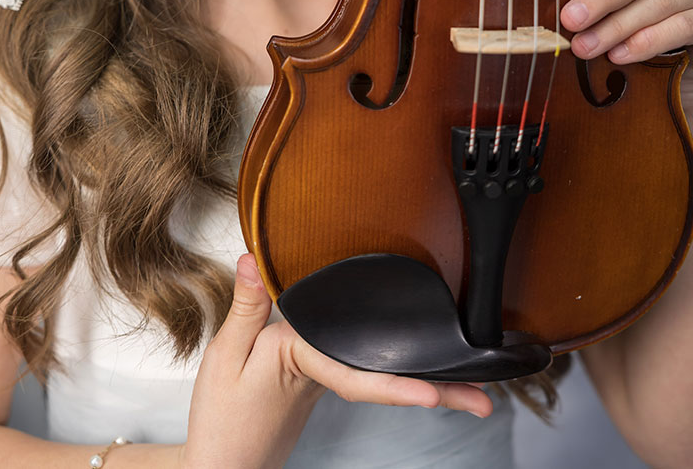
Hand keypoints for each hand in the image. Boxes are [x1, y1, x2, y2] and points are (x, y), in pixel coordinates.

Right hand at [181, 254, 491, 468]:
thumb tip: (252, 258)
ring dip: (427, 386)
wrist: (220, 465)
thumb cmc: (223, 417)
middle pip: (386, 382)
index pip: (357, 376)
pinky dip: (395, 376)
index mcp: (304, 365)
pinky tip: (415, 373)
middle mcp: (325, 378)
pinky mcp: (322, 385)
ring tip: (472, 396)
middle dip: (438, 392)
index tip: (433, 396)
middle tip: (485, 405)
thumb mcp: (228, 355)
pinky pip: (365, 377)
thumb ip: (248, 306)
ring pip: (381, 381)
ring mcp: (328, 385)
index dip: (396, 387)